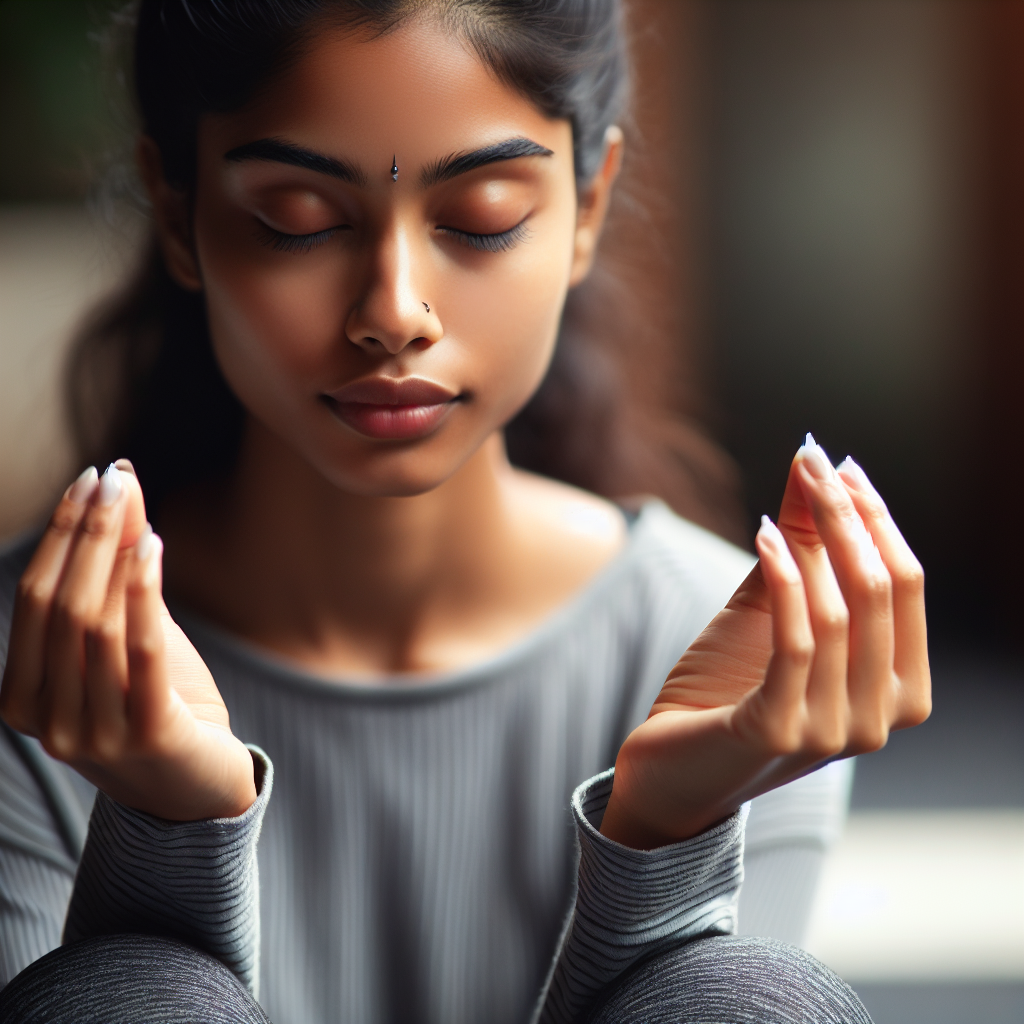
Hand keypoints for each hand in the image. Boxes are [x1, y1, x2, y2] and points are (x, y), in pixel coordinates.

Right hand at [0, 462, 256, 819]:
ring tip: (131, 503)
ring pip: (95, 626)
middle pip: (60, 607)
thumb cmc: (160, 706)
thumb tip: (121, 488)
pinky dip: (144, 593)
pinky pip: (141, 653)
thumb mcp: (132, 639)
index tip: (86, 481)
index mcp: (23, 698)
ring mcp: (94, 734)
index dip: (58, 536)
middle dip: (83, 535)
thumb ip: (119, 574)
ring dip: (112, 554)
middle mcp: (47, 721)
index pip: (33, 600)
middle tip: (108, 480)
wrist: (199, 789)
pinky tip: (155, 548)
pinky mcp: (148, 736)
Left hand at [600, 435, 930, 849]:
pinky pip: (795, 640)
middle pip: (881, 592)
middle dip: (848, 516)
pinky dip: (783, 578)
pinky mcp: (781, 732)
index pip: (906, 588)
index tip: (840, 467)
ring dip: (813, 538)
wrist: (671, 766)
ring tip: (789, 491)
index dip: (877, 521)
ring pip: (841, 613)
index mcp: (900, 690)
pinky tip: (762, 535)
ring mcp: (835, 733)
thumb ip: (801, 544)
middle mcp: (882, 719)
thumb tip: (815, 461)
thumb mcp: (770, 607)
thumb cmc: (727, 686)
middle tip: (815, 462)